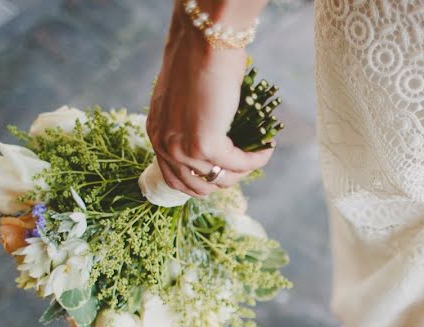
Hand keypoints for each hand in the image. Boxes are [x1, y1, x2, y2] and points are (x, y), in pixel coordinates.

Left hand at [146, 8, 273, 197]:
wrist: (203, 44)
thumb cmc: (197, 61)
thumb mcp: (184, 101)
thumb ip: (189, 125)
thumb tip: (215, 141)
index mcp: (157, 135)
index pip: (177, 179)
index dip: (204, 181)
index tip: (224, 172)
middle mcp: (165, 147)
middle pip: (198, 186)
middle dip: (224, 180)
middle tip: (244, 165)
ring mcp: (183, 149)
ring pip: (220, 179)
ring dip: (243, 171)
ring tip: (257, 155)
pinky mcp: (206, 146)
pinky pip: (237, 164)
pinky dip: (256, 160)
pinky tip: (266, 149)